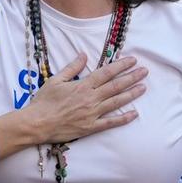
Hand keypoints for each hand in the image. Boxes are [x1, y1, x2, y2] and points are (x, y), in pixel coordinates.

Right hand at [21, 54, 147, 143]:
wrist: (36, 124)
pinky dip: (123, 118)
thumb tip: (83, 54)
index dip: (121, 65)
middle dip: (132, 77)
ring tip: (143, 87)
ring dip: (131, 94)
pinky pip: (110, 123)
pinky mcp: (90, 127)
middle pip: (116, 86)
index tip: (133, 60)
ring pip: (116, 102)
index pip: (106, 72)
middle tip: (145, 71)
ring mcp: (92, 114)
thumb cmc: (43, 102)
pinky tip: (135, 114)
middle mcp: (90, 98)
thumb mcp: (55, 80)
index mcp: (83, 85)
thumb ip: (71, 67)